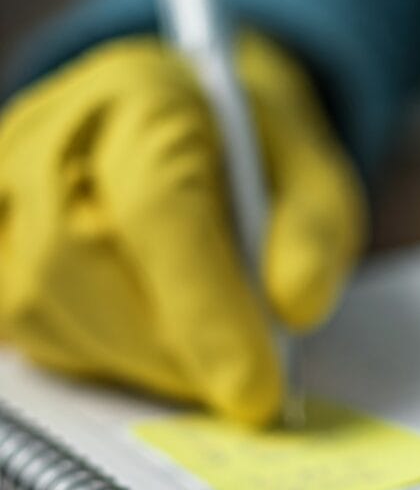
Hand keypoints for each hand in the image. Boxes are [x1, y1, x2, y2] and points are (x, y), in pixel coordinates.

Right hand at [0, 32, 364, 424]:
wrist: (197, 127)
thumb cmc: (260, 163)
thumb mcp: (319, 186)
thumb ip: (313, 237)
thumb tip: (296, 307)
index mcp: (150, 99)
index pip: (160, 211)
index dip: (207, 312)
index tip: (255, 391)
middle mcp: (59, 132)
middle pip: (80, 261)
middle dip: (168, 350)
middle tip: (239, 387)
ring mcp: (7, 182)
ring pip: (36, 300)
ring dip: (131, 360)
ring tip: (202, 365)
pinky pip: (16, 318)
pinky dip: (90, 354)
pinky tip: (149, 349)